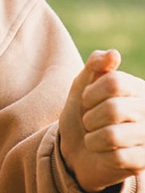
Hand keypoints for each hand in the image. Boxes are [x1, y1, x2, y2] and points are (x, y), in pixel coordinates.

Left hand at [59, 49, 144, 190]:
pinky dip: (102, 155)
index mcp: (138, 89)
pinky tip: (106, 154)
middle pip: (113, 109)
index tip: (86, 101)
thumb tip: (114, 54)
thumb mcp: (84, 83)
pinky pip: (117, 157)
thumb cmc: (83, 111)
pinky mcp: (144, 162)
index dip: (90, 93)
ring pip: (113, 135)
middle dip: (90, 118)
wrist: (79, 149)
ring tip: (96, 138)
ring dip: (93, 138)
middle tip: (91, 123)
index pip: (114, 82)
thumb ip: (96, 64)